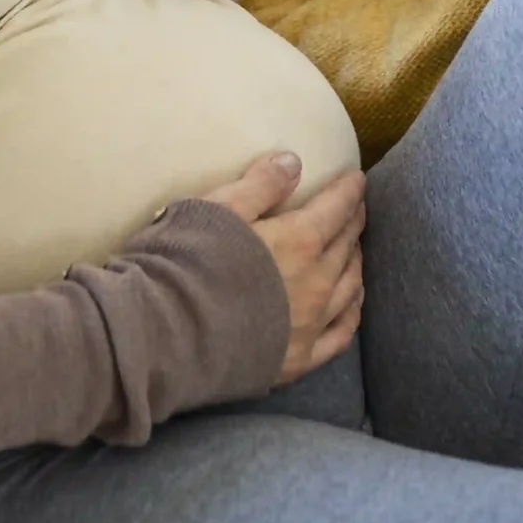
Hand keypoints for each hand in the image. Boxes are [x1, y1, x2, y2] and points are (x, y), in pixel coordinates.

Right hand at [202, 152, 366, 385]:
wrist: (165, 337)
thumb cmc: (186, 263)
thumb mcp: (218, 208)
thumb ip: (260, 185)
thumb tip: (294, 161)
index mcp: (300, 241)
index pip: (336, 208)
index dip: (349, 190)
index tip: (357, 179)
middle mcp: (316, 283)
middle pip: (346, 247)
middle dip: (353, 224)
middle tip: (355, 210)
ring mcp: (310, 325)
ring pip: (349, 288)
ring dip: (355, 264)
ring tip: (354, 251)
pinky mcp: (298, 360)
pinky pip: (340, 335)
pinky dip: (352, 313)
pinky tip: (352, 305)